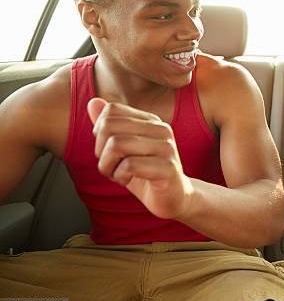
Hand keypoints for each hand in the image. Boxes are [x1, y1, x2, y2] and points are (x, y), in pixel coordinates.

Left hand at [87, 97, 193, 219]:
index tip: (110, 150)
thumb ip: (109, 126)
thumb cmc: (145, 173)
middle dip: (100, 151)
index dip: (100, 133)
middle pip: (109, 126)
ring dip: (107, 166)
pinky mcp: (168, 168)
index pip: (111, 110)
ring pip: (116, 144)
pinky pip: (129, 165)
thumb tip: (93, 102)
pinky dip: (120, 176)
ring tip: (118, 174)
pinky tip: (128, 181)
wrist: (173, 198)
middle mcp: (161, 129)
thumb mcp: (122, 149)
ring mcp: (166, 148)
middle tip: (111, 166)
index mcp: (151, 120)